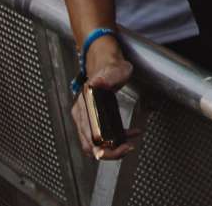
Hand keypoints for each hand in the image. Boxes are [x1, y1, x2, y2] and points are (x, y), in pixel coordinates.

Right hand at [70, 36, 140, 159]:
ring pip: (95, 143)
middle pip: (91, 146)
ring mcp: (85, 117)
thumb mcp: (115, 70)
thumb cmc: (110, 65)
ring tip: (129, 143)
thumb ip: (109, 77)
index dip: (105, 149)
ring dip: (112, 147)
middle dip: (110, 152)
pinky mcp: (92, 118)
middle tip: (128, 148)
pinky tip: (129, 133)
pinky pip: (100, 135)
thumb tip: (97, 83)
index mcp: (83, 107)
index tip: (122, 147)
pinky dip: (114, 138)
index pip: (89, 138)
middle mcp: (81, 115)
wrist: (104, 59)